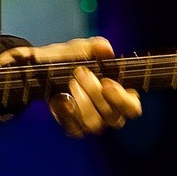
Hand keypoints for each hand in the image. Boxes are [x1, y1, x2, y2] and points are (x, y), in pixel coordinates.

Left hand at [0, 36, 141, 136]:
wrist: (44, 69)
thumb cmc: (71, 59)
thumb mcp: (81, 49)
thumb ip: (94, 47)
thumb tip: (106, 49)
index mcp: (120, 94)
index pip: (132, 108)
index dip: (122, 99)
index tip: (106, 83)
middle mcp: (109, 112)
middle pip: (113, 116)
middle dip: (95, 94)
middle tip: (80, 73)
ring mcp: (93, 122)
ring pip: (94, 124)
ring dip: (82, 104)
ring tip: (70, 83)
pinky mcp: (75, 127)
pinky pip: (75, 129)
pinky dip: (66, 113)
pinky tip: (60, 97)